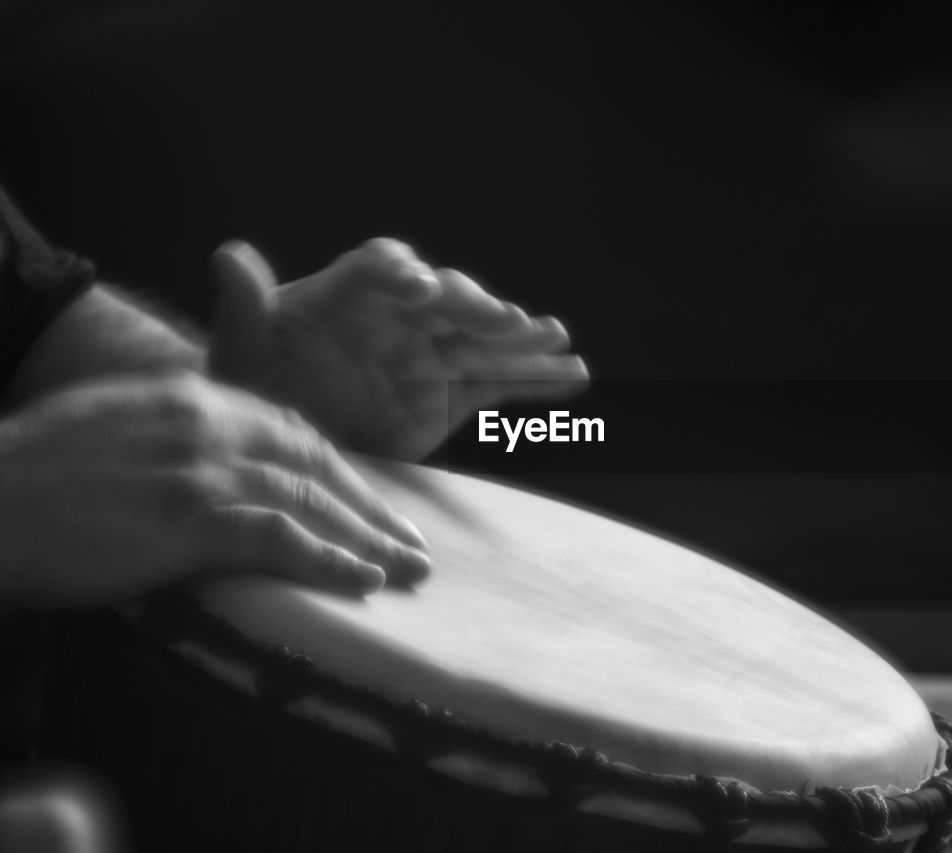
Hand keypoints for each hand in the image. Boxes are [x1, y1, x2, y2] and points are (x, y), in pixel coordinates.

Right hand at [0, 372, 430, 606]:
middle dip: (372, 509)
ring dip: (368, 539)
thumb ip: (185, 431)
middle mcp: (208, 424)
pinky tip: (364, 581)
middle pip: (315, 465)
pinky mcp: (184, 519)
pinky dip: (326, 560)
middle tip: (415, 545)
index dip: (343, 472)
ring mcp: (199, 470)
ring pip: (308, 500)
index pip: (295, 432)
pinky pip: (276, 539)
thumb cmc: (42, 472)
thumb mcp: (122, 423)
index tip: (376, 505)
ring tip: (410, 570)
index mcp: (196, 397)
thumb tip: (230, 461)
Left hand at [209, 238, 588, 460]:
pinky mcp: (450, 395)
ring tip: (557, 339)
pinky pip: (498, 383)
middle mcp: (398, 316)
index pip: (380, 270)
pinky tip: (575, 374)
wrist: (272, 442)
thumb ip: (244, 305)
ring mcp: (429, 354)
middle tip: (506, 322)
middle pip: (446, 300)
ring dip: (522, 338)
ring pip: (483, 339)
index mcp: (347, 295)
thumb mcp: (239, 351)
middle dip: (476, 307)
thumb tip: (228, 256)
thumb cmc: (252, 386)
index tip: (419, 290)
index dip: (403, 275)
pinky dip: (535, 380)